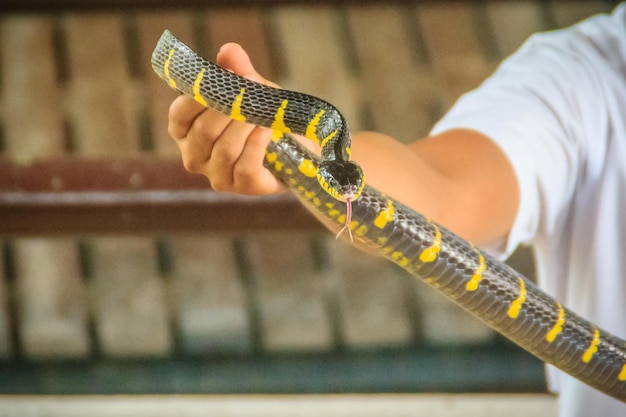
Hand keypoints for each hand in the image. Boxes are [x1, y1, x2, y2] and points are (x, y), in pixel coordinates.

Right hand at [167, 43, 284, 194]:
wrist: (297, 149)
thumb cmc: (263, 118)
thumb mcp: (251, 91)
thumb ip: (238, 71)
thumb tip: (229, 50)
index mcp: (186, 132)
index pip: (179, 115)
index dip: (198, 97)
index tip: (223, 80)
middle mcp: (195, 157)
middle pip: (204, 131)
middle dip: (227, 110)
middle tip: (247, 94)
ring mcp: (217, 176)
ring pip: (225, 149)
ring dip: (244, 127)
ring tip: (260, 113)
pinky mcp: (242, 188)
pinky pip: (245, 166)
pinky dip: (256, 145)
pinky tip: (266, 130)